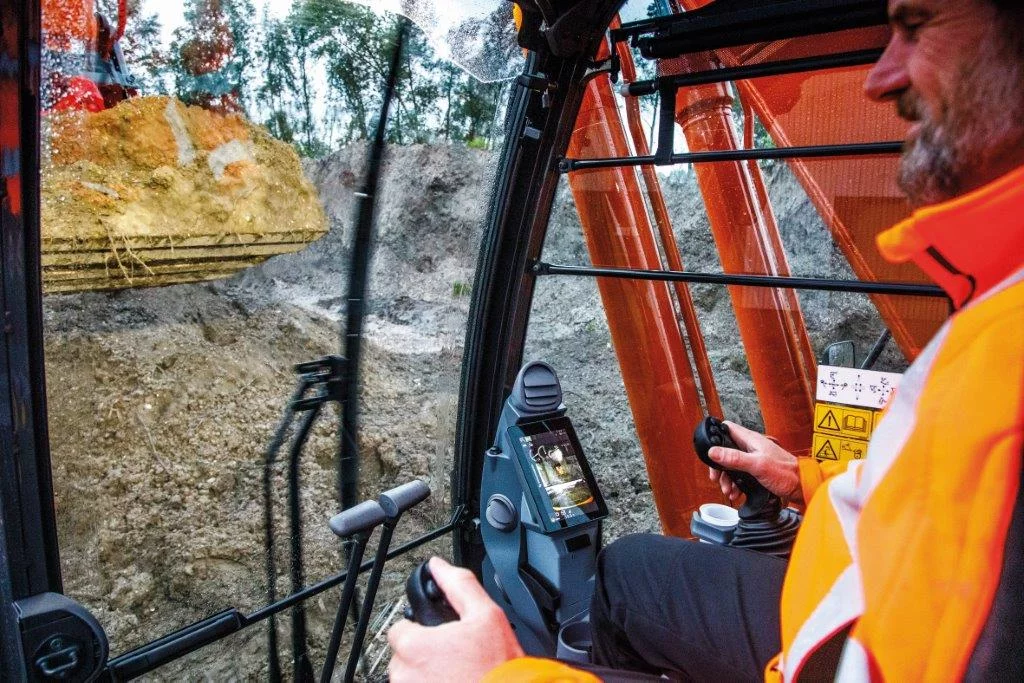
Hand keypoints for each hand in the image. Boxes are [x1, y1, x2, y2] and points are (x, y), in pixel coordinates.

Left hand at [388, 557, 523, 681]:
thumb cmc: (498, 666)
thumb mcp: (486, 614)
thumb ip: (458, 585)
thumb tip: (440, 567)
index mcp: (414, 646)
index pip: (399, 628)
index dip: (420, 628)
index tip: (438, 634)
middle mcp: (405, 674)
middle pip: (404, 654)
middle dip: (423, 652)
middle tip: (452, 654)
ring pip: (410, 676)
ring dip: (426, 673)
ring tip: (455, 672)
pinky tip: (454, 682)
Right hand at [708, 421, 801, 503]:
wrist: (802, 486)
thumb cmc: (786, 473)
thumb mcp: (757, 465)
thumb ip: (734, 458)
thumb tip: (713, 451)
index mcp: (751, 440)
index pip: (727, 428)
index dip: (715, 435)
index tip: (709, 450)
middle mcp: (751, 447)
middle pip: (726, 449)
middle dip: (719, 465)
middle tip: (716, 476)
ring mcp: (754, 458)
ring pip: (732, 464)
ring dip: (727, 478)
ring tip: (727, 489)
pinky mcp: (757, 470)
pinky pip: (740, 475)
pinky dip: (736, 484)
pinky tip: (736, 492)